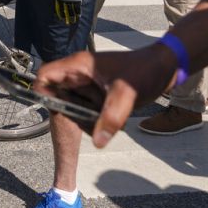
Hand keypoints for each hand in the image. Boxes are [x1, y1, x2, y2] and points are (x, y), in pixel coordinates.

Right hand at [35, 45, 176, 147]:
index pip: (46, 75)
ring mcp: (88, 85)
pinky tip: (108, 124)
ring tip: (100, 125)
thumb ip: (111, 116)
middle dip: (67, 113)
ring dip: (81, 119)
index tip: (55, 112)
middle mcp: (79, 75)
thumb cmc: (144, 71)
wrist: (164, 67)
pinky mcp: (97, 94)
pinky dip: (91, 120)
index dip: (43, 93)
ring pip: (71, 105)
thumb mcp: (127, 93)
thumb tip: (98, 141)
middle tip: (85, 125)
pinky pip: (85, 110)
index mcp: (79, 66)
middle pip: (56, 95)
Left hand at [51, 0, 88, 24]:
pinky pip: (77, 6)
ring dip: (71, 17)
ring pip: (70, 10)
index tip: (57, 19)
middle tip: (64, 23)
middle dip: (64, 17)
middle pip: (63, 9)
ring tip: (71, 22)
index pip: (57, 6)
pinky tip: (78, 17)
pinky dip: (78, 12)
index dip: (58, 13)